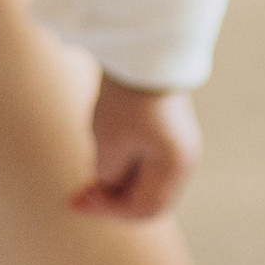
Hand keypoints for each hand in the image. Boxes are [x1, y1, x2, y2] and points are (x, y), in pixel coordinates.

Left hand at [72, 77, 200, 221]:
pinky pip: (146, 167)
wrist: (142, 52)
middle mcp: (185, 161)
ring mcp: (179, 148)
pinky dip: (124, 170)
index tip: (79, 201)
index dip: (109, 212)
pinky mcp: (169, 136)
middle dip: (113, 203)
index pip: (144, 210)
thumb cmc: (126, 97)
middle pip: (149, 202)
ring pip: (146, 185)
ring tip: (88, 174)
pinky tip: (102, 157)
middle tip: (79, 197)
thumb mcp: (109, 144)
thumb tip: (107, 189)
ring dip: (117, 186)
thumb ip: (108, 177)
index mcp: (174, 166)